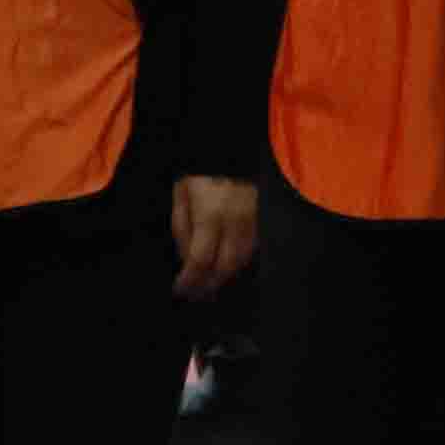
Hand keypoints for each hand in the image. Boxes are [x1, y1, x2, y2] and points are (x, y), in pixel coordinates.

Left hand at [171, 175, 260, 297]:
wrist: (231, 149)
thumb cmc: (200, 173)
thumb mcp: (181, 196)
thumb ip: (182, 229)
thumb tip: (185, 260)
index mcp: (211, 214)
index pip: (201, 259)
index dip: (190, 280)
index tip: (180, 290)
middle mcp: (236, 222)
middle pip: (226, 267)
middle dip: (209, 285)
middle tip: (196, 295)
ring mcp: (255, 221)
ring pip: (243, 261)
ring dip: (225, 278)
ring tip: (209, 287)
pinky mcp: (264, 219)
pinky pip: (254, 250)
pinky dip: (239, 264)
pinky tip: (227, 269)